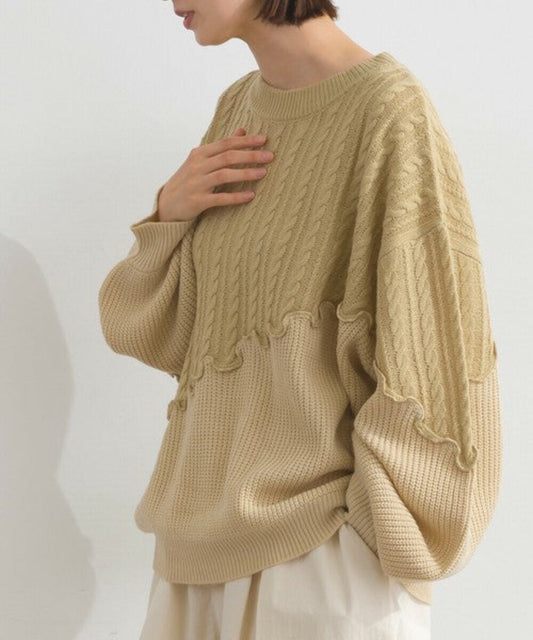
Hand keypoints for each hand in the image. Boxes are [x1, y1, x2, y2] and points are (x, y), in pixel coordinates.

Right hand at [157, 127, 273, 221]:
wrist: (167, 205)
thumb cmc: (189, 180)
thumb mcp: (202, 160)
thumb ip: (222, 146)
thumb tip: (242, 129)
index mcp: (200, 154)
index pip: (226, 143)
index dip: (245, 141)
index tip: (264, 139)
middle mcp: (197, 166)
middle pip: (227, 157)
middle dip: (250, 155)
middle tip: (270, 156)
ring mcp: (196, 184)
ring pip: (224, 175)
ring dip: (245, 173)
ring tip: (263, 173)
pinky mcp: (197, 202)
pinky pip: (219, 198)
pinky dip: (236, 197)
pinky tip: (250, 196)